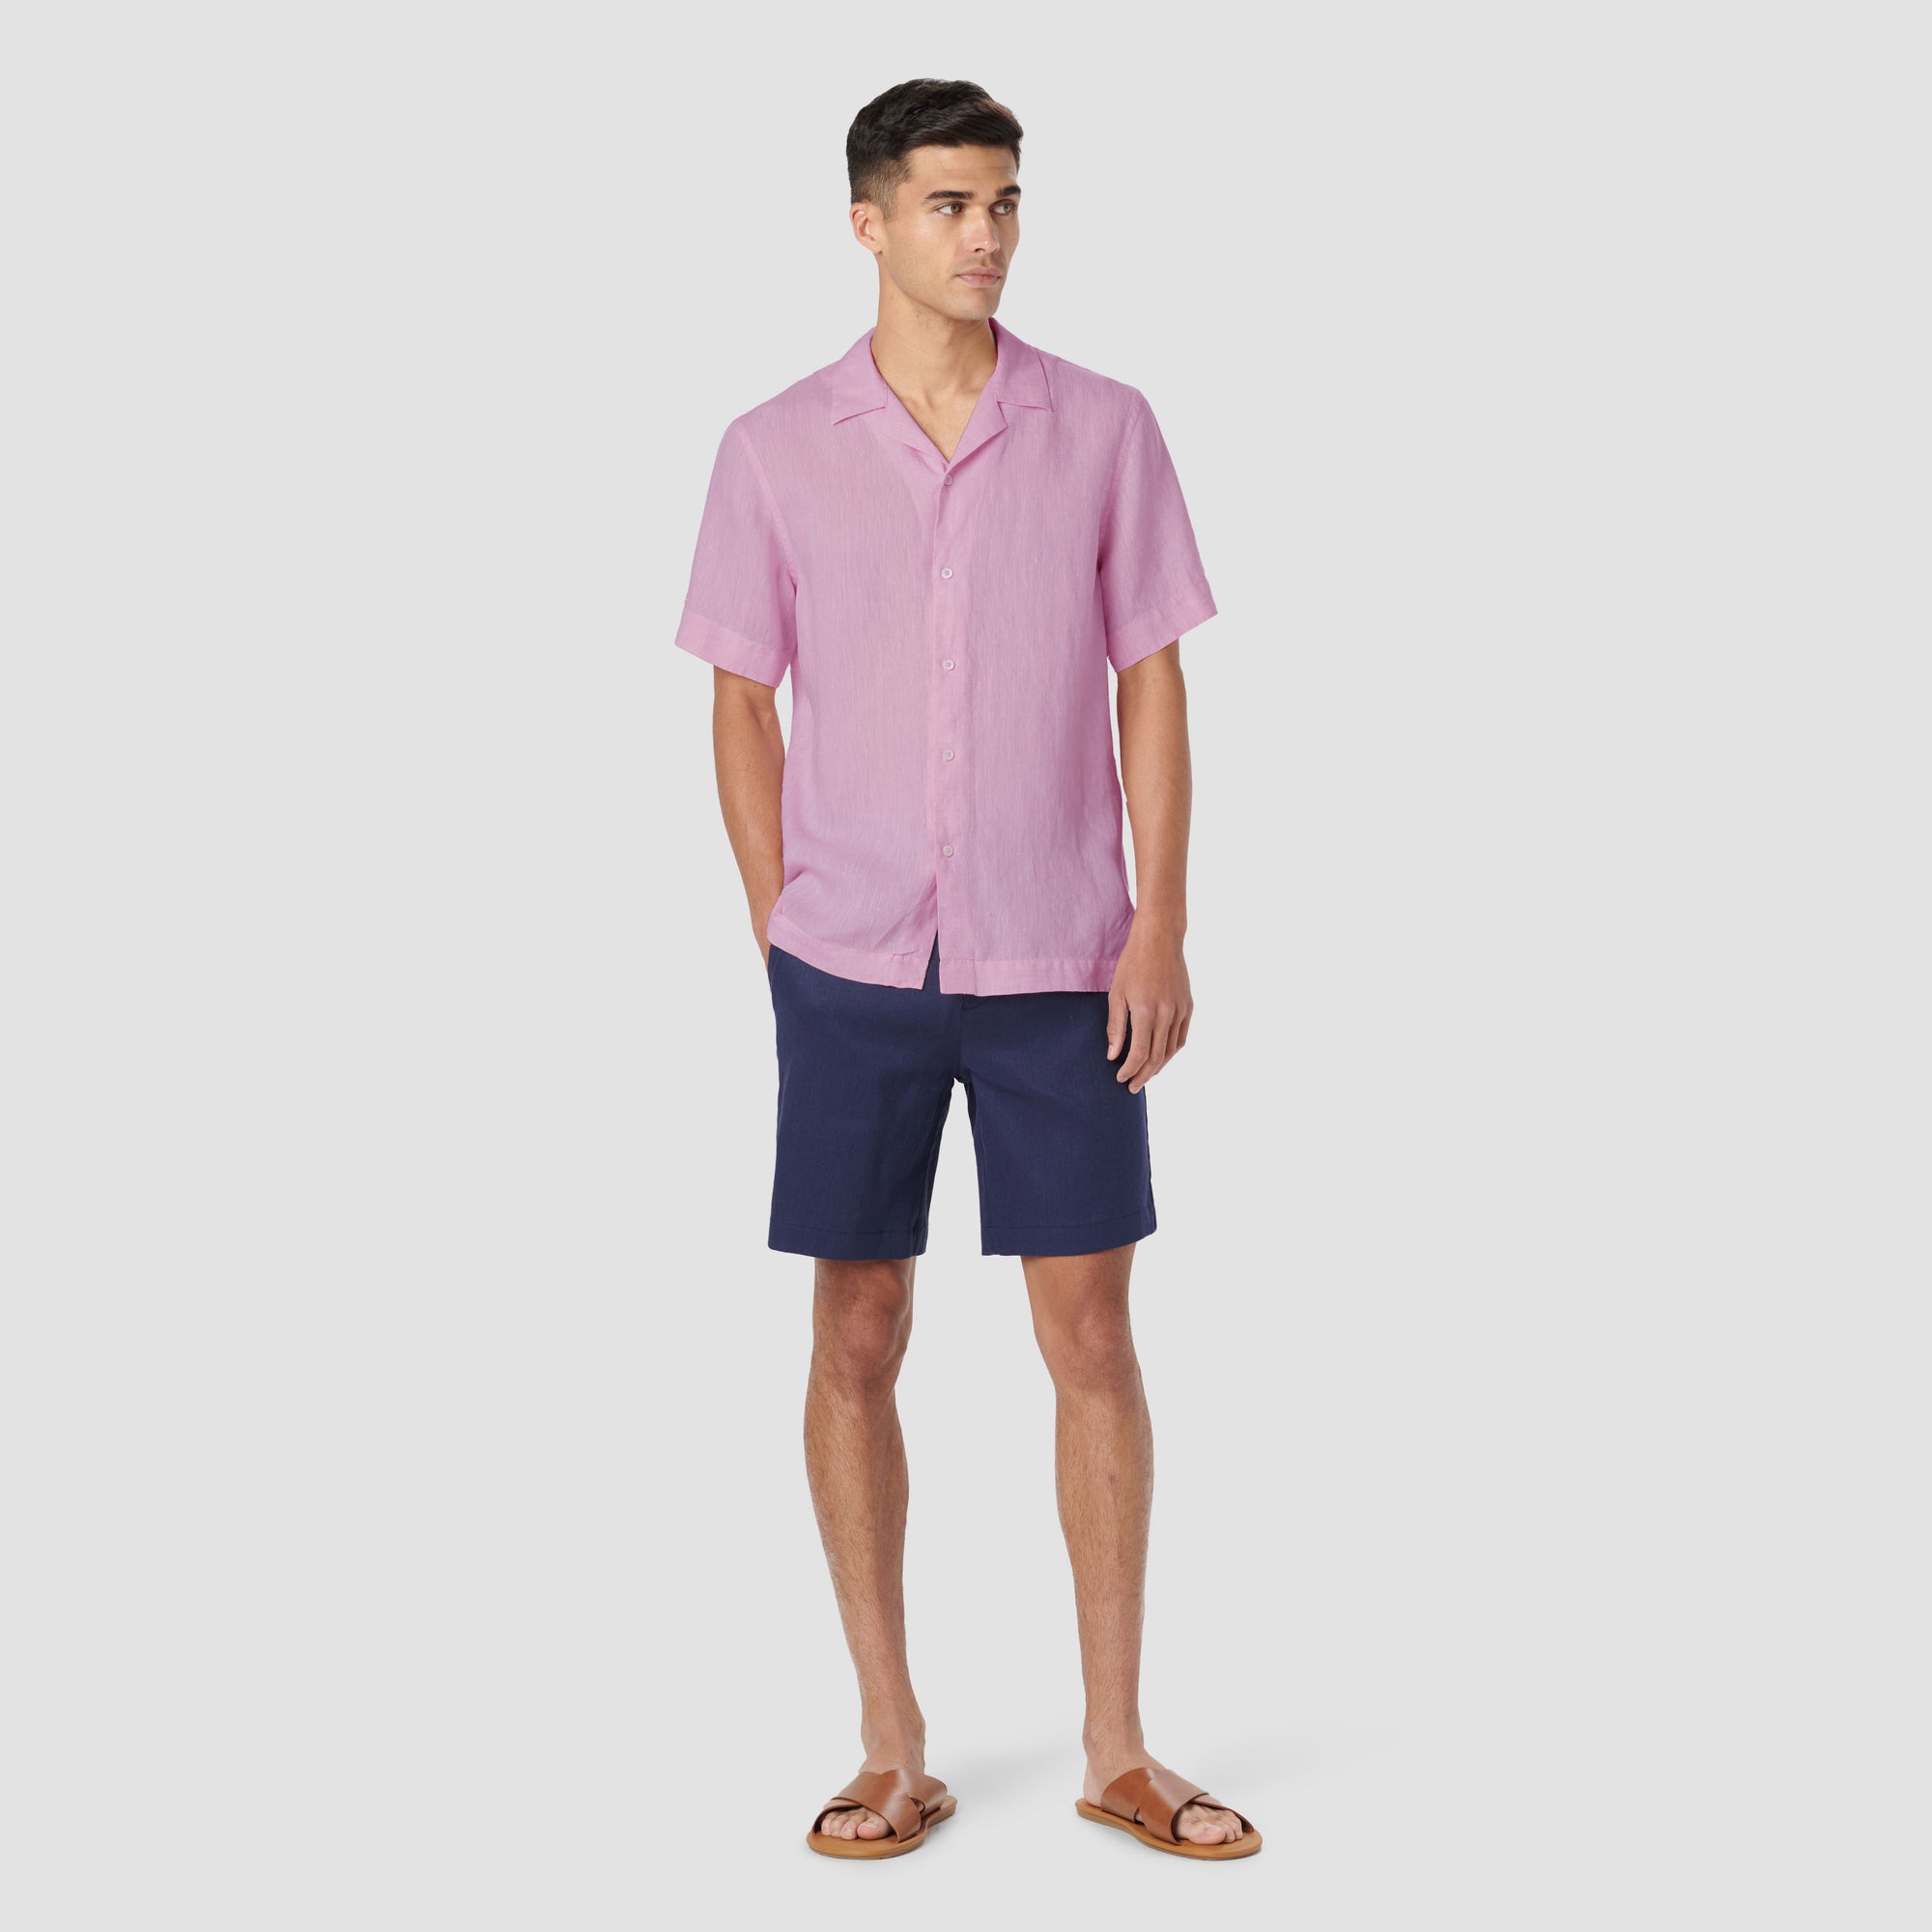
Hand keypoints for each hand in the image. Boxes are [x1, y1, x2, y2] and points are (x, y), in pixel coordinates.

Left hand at [1106, 925, 1191, 1092]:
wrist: (1160, 939)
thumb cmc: (1132, 963)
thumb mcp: (1116, 993)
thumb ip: (1116, 1026)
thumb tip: (1113, 1055)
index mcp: (1146, 1011)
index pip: (1139, 1053)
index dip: (1129, 1070)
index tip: (1120, 1078)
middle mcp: (1167, 1014)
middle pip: (1157, 1057)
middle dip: (1143, 1075)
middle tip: (1132, 1087)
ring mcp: (1180, 1010)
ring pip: (1171, 1050)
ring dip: (1158, 1067)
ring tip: (1146, 1075)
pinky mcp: (1188, 1006)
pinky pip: (1181, 1037)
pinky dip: (1172, 1051)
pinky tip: (1162, 1057)